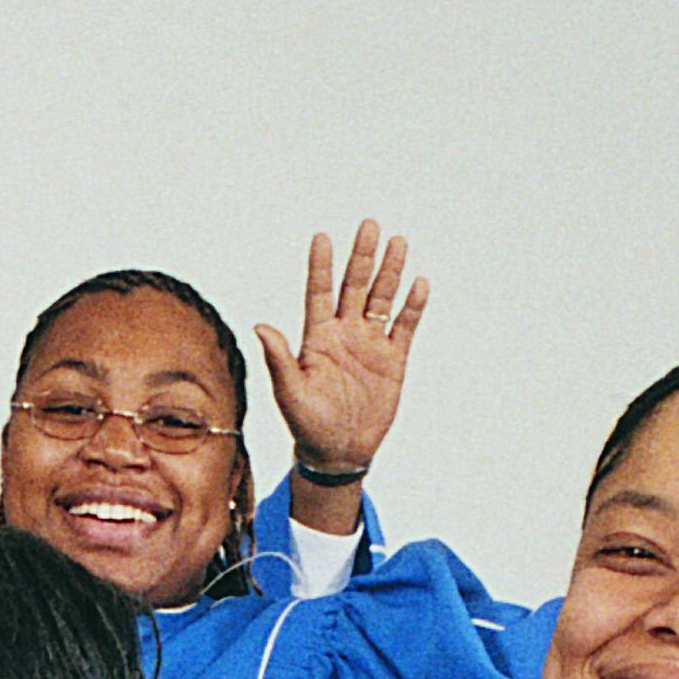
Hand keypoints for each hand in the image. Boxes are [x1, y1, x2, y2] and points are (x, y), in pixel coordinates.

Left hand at [256, 221, 425, 484]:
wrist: (339, 452)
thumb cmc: (307, 425)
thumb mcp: (290, 393)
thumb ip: (279, 359)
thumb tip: (260, 326)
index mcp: (317, 338)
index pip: (319, 293)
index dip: (321, 266)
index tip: (322, 236)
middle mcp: (344, 334)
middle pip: (355, 286)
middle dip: (362, 257)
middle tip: (369, 225)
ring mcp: (370, 344)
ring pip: (381, 299)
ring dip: (390, 272)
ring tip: (398, 241)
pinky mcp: (393, 360)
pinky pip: (404, 326)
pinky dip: (412, 306)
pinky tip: (418, 284)